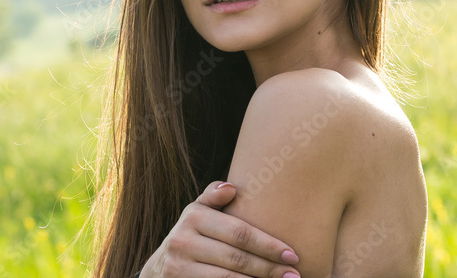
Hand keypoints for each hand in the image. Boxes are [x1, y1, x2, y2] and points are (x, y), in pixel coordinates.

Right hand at [139, 180, 300, 277]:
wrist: (161, 266)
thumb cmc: (194, 233)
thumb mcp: (199, 210)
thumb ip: (214, 196)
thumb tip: (232, 187)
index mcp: (193, 216)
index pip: (239, 233)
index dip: (268, 245)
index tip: (293, 254)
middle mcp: (183, 242)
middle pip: (237, 259)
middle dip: (270, 268)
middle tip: (295, 275)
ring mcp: (179, 268)